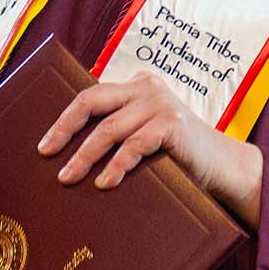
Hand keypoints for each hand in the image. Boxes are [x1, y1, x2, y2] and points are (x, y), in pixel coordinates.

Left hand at [38, 72, 262, 224]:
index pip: (90, 96)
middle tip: (48, 156)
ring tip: (68, 179)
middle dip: (64, 130)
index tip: (44, 146)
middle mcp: (146, 87)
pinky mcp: (172, 123)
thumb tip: (69, 154)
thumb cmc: (178, 156)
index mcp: (136, 86)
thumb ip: (120, 131)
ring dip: (85, 157)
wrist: (224, 166)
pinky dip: (117, 166)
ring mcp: (160, 103)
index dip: (64, 120)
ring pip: (109, 129)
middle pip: (91, 102)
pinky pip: (134, 145)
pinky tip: (105, 183)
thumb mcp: (145, 134)